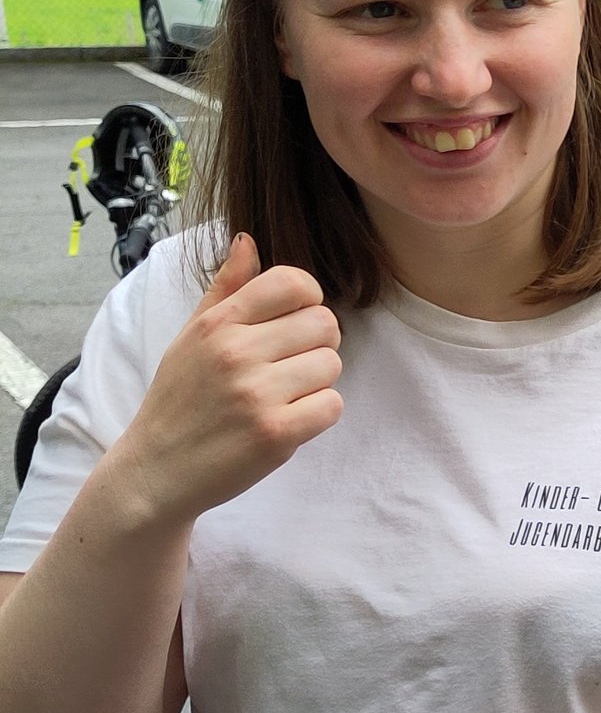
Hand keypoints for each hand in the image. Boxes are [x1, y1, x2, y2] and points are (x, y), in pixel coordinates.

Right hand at [112, 234, 342, 523]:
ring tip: (282, 395)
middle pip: (325, 323)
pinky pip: (333, 405)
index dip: (308, 300)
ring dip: (317, 382)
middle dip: (316, 344)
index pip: (293, 282)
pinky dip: (318, 414)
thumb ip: (226, 289)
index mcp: (218, 323)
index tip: (295, 321)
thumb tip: (249, 240)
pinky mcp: (276, 433)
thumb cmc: (179, 399)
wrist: (155, 472)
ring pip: (332, 364)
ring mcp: (256, 394)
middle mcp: (236, 352)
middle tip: (289, 366)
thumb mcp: (191, 337)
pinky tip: (287, 420)